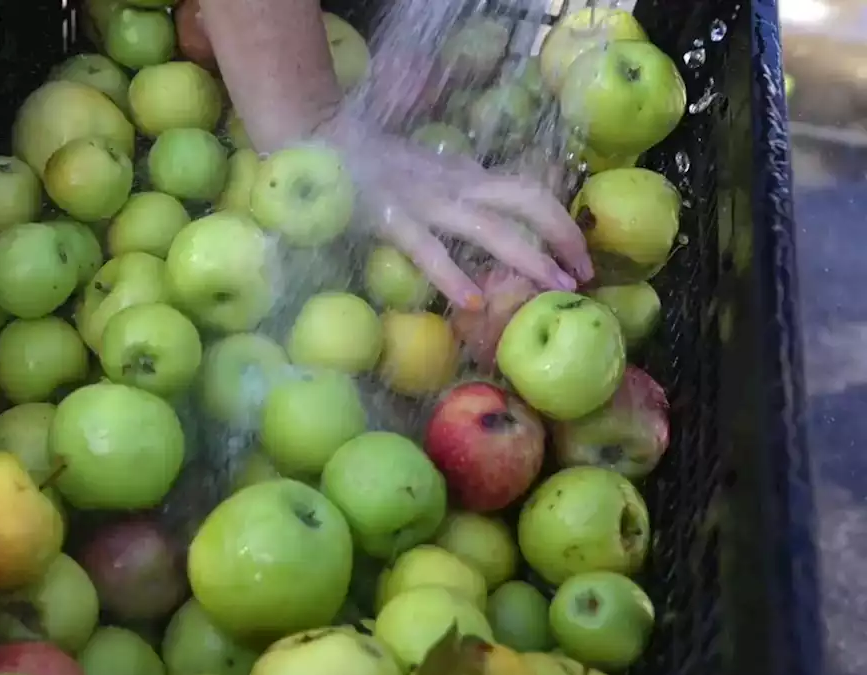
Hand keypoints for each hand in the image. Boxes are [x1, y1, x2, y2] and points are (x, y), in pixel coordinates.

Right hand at [314, 113, 593, 310]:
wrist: (322, 139)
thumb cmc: (372, 165)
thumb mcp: (428, 175)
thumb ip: (457, 193)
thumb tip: (492, 223)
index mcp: (465, 176)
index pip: (528, 192)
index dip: (561, 222)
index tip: (581, 256)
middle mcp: (456, 185)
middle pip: (527, 202)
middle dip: (562, 237)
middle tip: (583, 277)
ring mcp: (426, 201)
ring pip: (490, 228)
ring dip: (528, 258)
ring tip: (553, 288)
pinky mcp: (393, 218)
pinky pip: (428, 251)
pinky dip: (452, 276)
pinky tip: (471, 302)